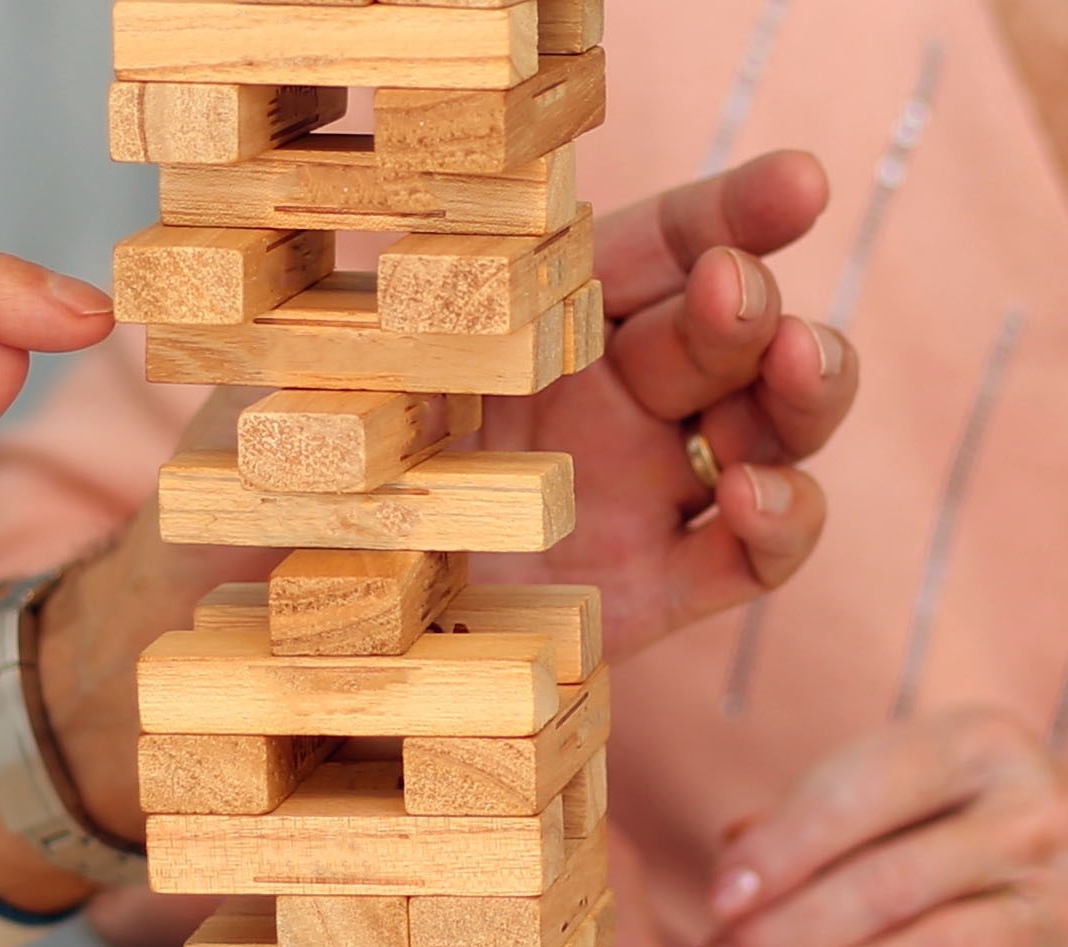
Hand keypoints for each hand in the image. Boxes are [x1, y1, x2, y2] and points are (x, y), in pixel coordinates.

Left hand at [0, 157, 860, 912]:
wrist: (259, 636)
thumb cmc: (278, 487)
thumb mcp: (319, 389)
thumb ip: (389, 330)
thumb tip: (420, 248)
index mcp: (540, 324)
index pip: (657, 250)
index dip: (735, 214)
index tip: (798, 189)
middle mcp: (607, 400)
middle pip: (733, 333)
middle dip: (758, 304)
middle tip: (742, 299)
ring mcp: (641, 494)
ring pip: (772, 429)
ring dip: (808, 395)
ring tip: (798, 375)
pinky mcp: (653, 596)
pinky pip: (752, 555)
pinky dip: (783, 521)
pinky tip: (760, 500)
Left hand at [686, 709, 1067, 946]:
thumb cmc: (1006, 841)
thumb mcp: (937, 792)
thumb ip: (838, 814)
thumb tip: (733, 858)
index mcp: (989, 745)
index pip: (868, 788)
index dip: (785, 848)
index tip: (720, 901)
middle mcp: (1045, 815)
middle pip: (892, 886)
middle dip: (787, 939)